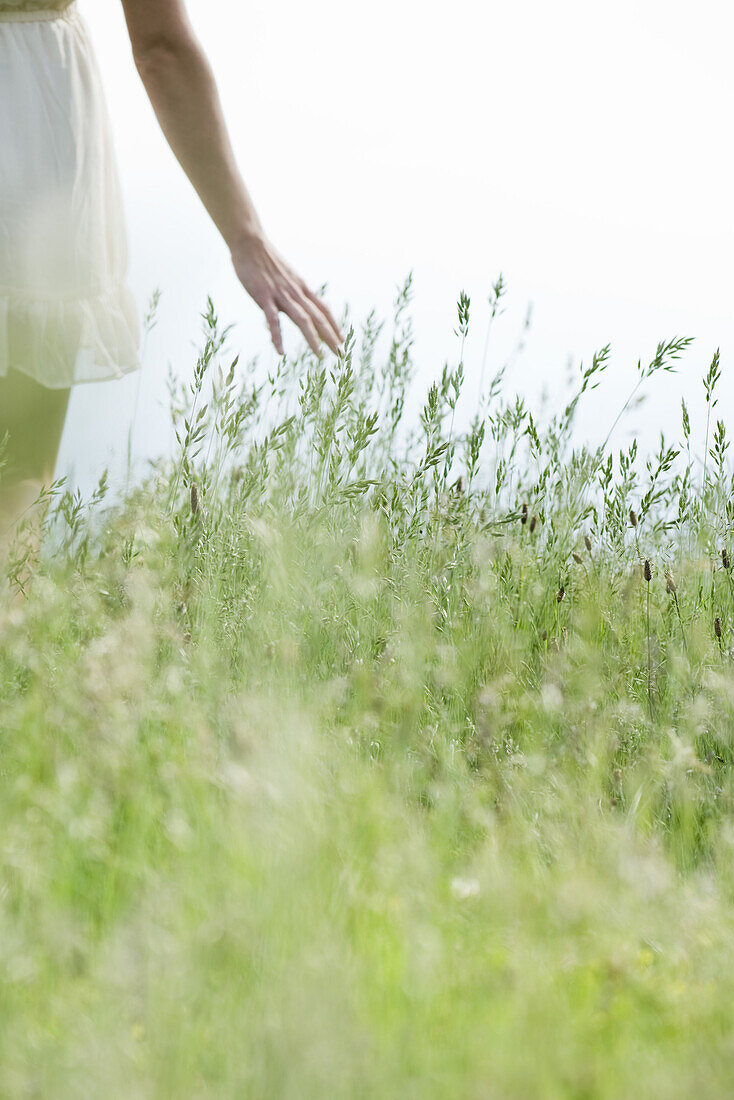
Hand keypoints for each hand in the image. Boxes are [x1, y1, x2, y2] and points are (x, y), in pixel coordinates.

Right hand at [231, 233, 342, 357]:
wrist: (250, 243)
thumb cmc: (266, 260)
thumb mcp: (285, 276)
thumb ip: (292, 292)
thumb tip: (296, 305)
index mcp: (301, 288)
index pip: (323, 309)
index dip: (334, 325)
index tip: (342, 339)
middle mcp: (295, 292)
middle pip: (318, 317)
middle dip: (331, 336)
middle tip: (341, 354)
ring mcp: (280, 295)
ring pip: (302, 319)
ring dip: (313, 338)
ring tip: (321, 355)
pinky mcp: (263, 297)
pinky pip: (273, 320)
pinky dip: (278, 337)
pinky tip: (281, 352)